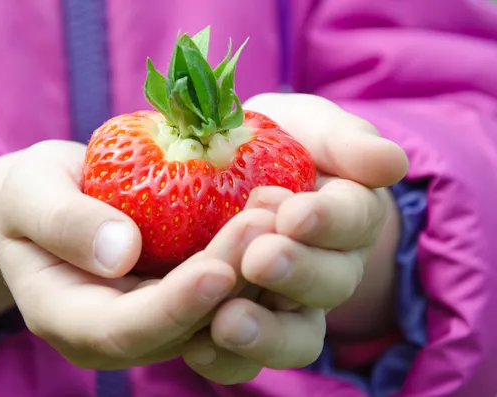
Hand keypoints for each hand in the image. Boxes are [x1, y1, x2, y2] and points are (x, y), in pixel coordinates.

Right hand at [0, 140, 274, 369]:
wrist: (56, 201)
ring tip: (281, 216)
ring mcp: (158, 319)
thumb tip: (121, 252)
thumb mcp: (30, 194)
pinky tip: (277, 218)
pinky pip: (228, 291)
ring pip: (218, 316)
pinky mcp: (186, 296)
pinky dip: (255, 261)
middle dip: (231, 281)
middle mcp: (121, 333)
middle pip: (185, 326)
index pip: (126, 330)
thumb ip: (63, 223)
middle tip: (268, 224)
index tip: (218, 269)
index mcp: (70, 319)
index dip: (176, 306)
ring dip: (256, 274)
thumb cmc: (34, 195)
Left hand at [181, 93, 407, 383]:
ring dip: (267, 332)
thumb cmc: (271, 142)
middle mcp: (328, 266)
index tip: (296, 214)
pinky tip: (196, 347)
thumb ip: (345, 142)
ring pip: (296, 335)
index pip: (354, 219)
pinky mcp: (248, 326)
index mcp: (347, 215)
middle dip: (298, 273)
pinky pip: (247, 358)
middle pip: (330, 283)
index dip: (329, 221)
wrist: (224, 168)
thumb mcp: (305, 127)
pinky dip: (226, 358)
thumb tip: (393, 164)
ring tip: (229, 322)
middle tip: (260, 259)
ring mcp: (289, 304)